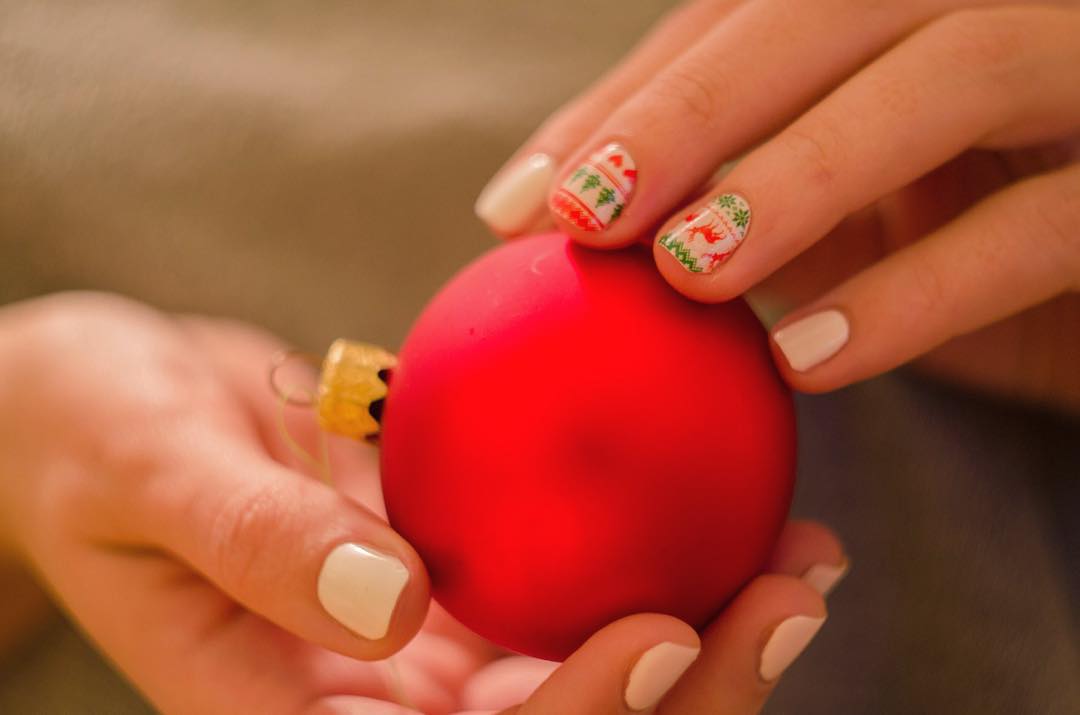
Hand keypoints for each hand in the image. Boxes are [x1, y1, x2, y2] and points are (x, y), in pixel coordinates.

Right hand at [0, 293, 845, 713]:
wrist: (106, 408)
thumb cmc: (94, 437)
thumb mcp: (150, 471)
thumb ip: (254, 540)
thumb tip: (386, 600)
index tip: (664, 631)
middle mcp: (380, 706)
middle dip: (691, 693)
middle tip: (790, 593)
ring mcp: (423, 650)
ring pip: (586, 671)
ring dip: (709, 632)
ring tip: (801, 558)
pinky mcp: (450, 579)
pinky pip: (566, 582)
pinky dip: (656, 550)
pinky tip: (732, 500)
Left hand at [475, 0, 1079, 410]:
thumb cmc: (970, 238)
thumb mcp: (844, 205)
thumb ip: (737, 187)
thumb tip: (561, 215)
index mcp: (907, 5)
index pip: (744, 17)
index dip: (626, 100)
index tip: (523, 204)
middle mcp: (998, 3)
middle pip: (830, 10)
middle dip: (692, 112)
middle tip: (585, 215)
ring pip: (949, 74)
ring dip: (798, 173)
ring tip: (688, 271)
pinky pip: (1039, 225)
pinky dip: (915, 291)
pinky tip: (808, 359)